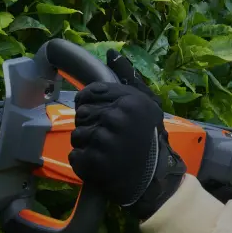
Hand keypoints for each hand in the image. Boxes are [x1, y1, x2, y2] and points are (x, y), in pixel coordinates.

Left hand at [69, 72, 184, 220]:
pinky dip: (84, 163)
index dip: (90, 106)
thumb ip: (127, 77)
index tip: (102, 118)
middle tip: (110, 139)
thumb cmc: (150, 139)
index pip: (88, 94)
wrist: (156, 179)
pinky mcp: (94, 162)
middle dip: (91, 126)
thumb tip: (111, 53)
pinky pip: (75, 156)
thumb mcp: (146, 103)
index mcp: (128, 101)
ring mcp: (104, 141)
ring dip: (87, 146)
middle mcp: (116, 118)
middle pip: (81, 115)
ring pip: (76, 136)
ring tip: (107, 152)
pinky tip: (101, 165)